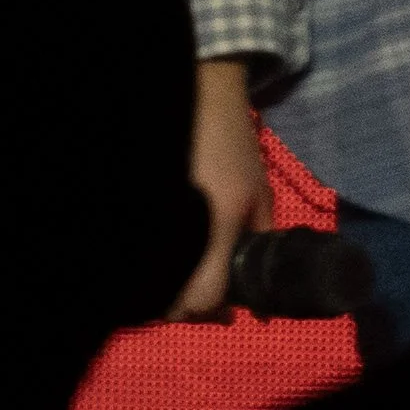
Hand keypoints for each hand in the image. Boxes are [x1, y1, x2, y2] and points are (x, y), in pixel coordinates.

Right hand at [173, 58, 275, 319]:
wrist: (200, 98)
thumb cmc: (236, 147)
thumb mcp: (260, 194)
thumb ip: (263, 241)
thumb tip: (260, 300)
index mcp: (216, 227)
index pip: (201, 299)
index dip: (213, 312)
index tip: (226, 307)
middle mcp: (182, 229)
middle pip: (169, 302)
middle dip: (187, 306)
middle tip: (206, 292)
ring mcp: (159, 219)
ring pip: (153, 283)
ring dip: (170, 288)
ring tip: (191, 271)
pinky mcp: (147, 209)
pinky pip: (146, 253)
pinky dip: (161, 263)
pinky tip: (175, 253)